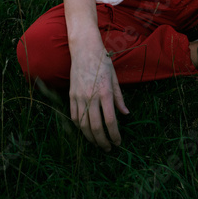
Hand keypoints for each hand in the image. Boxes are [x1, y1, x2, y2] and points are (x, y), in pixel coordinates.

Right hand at [69, 37, 129, 151]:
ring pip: (83, 125)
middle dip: (103, 141)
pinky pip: (74, 117)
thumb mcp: (115, 78)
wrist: (84, 49)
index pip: (110, 121)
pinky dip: (79, 127)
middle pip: (96, 127)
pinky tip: (85, 131)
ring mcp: (79, 97)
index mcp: (105, 92)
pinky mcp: (71, 96)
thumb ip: (119, 98)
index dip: (114, 135)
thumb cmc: (102, 62)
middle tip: (108, 148)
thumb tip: (126, 114)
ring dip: (90, 138)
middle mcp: (91, 97)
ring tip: (97, 143)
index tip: (118, 142)